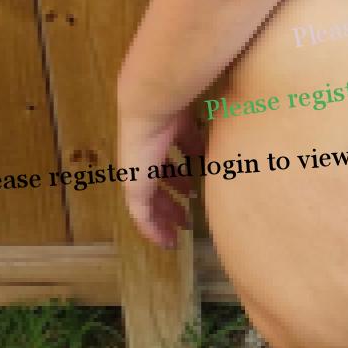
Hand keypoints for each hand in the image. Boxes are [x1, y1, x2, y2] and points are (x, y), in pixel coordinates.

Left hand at [117, 105, 204, 248]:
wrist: (149, 107)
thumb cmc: (175, 107)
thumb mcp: (193, 125)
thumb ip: (200, 139)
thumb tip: (213, 153)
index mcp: (159, 140)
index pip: (169, 162)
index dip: (181, 176)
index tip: (193, 190)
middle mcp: (145, 158)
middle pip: (159, 183)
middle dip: (173, 199)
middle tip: (187, 214)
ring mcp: (138, 174)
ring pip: (151, 200)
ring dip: (167, 214)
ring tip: (182, 227)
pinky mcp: (134, 189)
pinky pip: (143, 216)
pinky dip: (154, 230)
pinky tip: (167, 241)